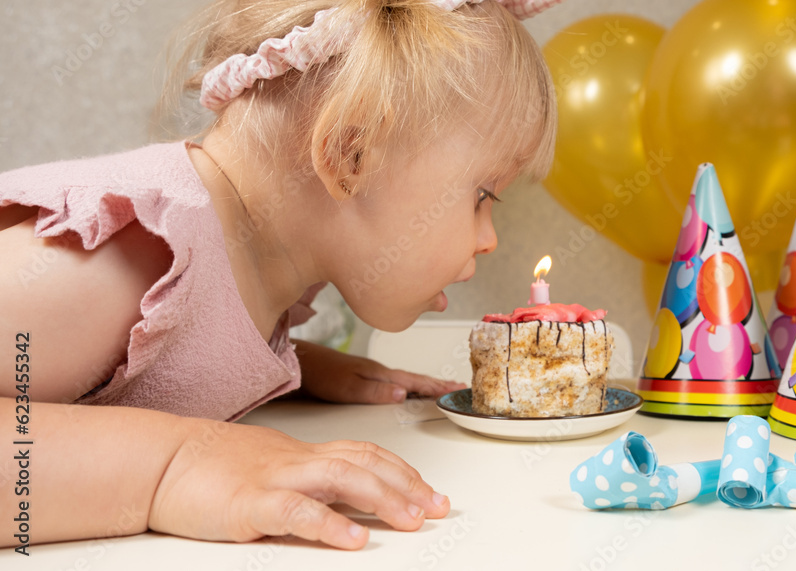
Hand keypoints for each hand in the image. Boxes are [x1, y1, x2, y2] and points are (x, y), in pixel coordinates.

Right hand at [149, 421, 449, 548]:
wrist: (161, 460)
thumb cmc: (212, 468)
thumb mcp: (271, 470)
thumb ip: (308, 482)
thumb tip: (344, 504)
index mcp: (304, 454)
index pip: (366, 454)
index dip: (403, 471)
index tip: (430, 491)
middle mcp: (298, 461)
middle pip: (365, 464)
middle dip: (407, 486)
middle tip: (438, 508)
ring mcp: (276, 479)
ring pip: (342, 478)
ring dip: (383, 498)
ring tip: (412, 520)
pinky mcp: (250, 503)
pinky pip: (297, 510)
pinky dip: (330, 524)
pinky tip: (355, 539)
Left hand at [296, 340, 464, 403]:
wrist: (301, 363)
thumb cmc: (321, 374)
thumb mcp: (349, 387)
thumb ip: (376, 392)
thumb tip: (403, 394)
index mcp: (380, 374)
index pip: (415, 382)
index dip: (436, 387)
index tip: (455, 390)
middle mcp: (379, 372)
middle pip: (415, 379)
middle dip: (438, 383)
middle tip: (458, 387)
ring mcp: (373, 373)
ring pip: (407, 379)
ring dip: (425, 384)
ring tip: (440, 388)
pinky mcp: (364, 376)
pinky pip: (396, 380)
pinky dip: (409, 384)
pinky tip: (408, 389)